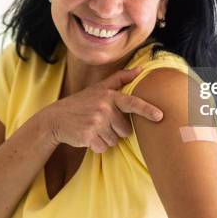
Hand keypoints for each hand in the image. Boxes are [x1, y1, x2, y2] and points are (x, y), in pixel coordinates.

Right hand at [39, 67, 163, 152]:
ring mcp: (96, 122)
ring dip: (106, 138)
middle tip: (101, 122)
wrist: (56, 118)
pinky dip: (97, 146)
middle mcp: (103, 108)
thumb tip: (140, 69)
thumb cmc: (81, 103)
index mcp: (109, 96)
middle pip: (125, 130)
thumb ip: (120, 78)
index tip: (160, 116)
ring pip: (115, 141)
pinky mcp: (88, 136)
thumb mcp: (99, 88)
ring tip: (93, 128)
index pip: (132, 103)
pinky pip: (103, 148)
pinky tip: (88, 137)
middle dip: (116, 130)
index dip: (147, 110)